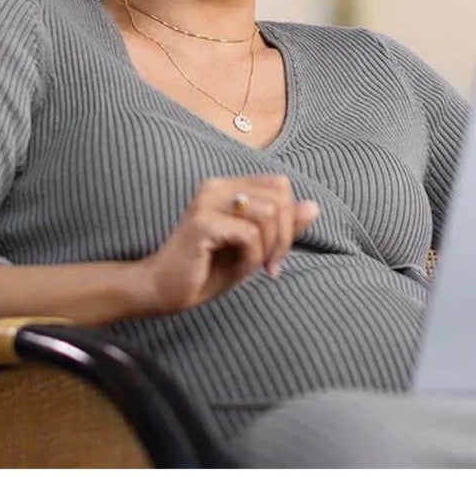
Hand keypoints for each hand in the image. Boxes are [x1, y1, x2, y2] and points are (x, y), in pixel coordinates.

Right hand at [143, 175, 319, 315]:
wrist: (161, 291)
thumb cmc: (205, 271)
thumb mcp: (253, 249)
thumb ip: (282, 226)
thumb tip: (314, 206)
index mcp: (228, 187)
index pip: (280, 185)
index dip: (290, 219)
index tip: (276, 253)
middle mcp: (217, 186)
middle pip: (280, 196)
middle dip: (285, 236)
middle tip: (270, 264)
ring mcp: (207, 202)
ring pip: (269, 213)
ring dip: (268, 247)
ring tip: (251, 267)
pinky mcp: (202, 223)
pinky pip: (249, 235)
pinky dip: (251, 258)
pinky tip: (237, 271)